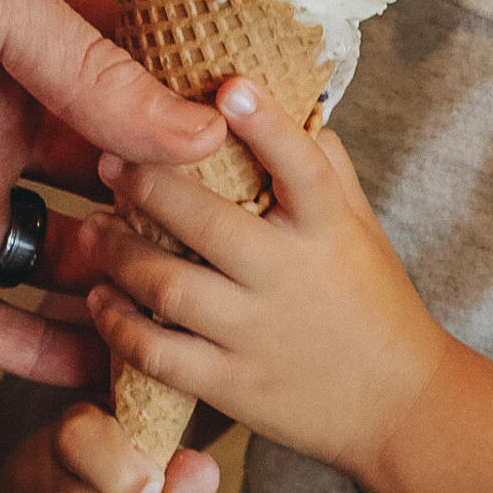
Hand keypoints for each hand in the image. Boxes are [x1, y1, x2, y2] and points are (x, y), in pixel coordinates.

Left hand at [82, 78, 448, 479]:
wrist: (398, 406)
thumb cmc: (374, 302)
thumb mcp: (360, 226)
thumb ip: (325, 165)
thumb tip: (285, 101)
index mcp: (330, 228)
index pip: (302, 165)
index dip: (266, 123)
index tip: (229, 86)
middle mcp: (291, 276)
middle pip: (207, 222)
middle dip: (146, 185)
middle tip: (107, 160)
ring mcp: (257, 333)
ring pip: (168, 286)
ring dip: (118, 252)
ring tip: (94, 228)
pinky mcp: (232, 386)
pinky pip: (157, 352)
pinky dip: (118, 323)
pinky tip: (100, 297)